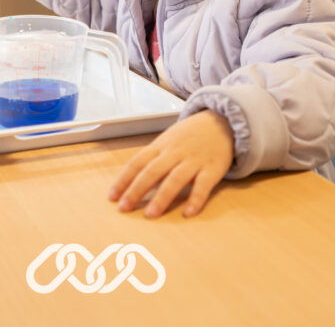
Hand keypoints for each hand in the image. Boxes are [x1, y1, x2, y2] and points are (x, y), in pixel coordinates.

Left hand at [109, 110, 233, 217]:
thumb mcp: (168, 140)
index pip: (137, 162)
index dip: (124, 179)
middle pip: (152, 171)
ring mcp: (194, 160)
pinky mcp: (213, 168)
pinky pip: (203, 185)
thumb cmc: (190, 136)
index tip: (112, 197)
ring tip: (151, 214)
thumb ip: (153, 158)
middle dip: (136, 190)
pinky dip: (196, 199)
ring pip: (175, 179)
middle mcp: (175, 152)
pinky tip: (188, 212)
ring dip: (162, 197)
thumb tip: (130, 180)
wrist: (222, 121)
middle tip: (124, 208)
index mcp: (161, 146)